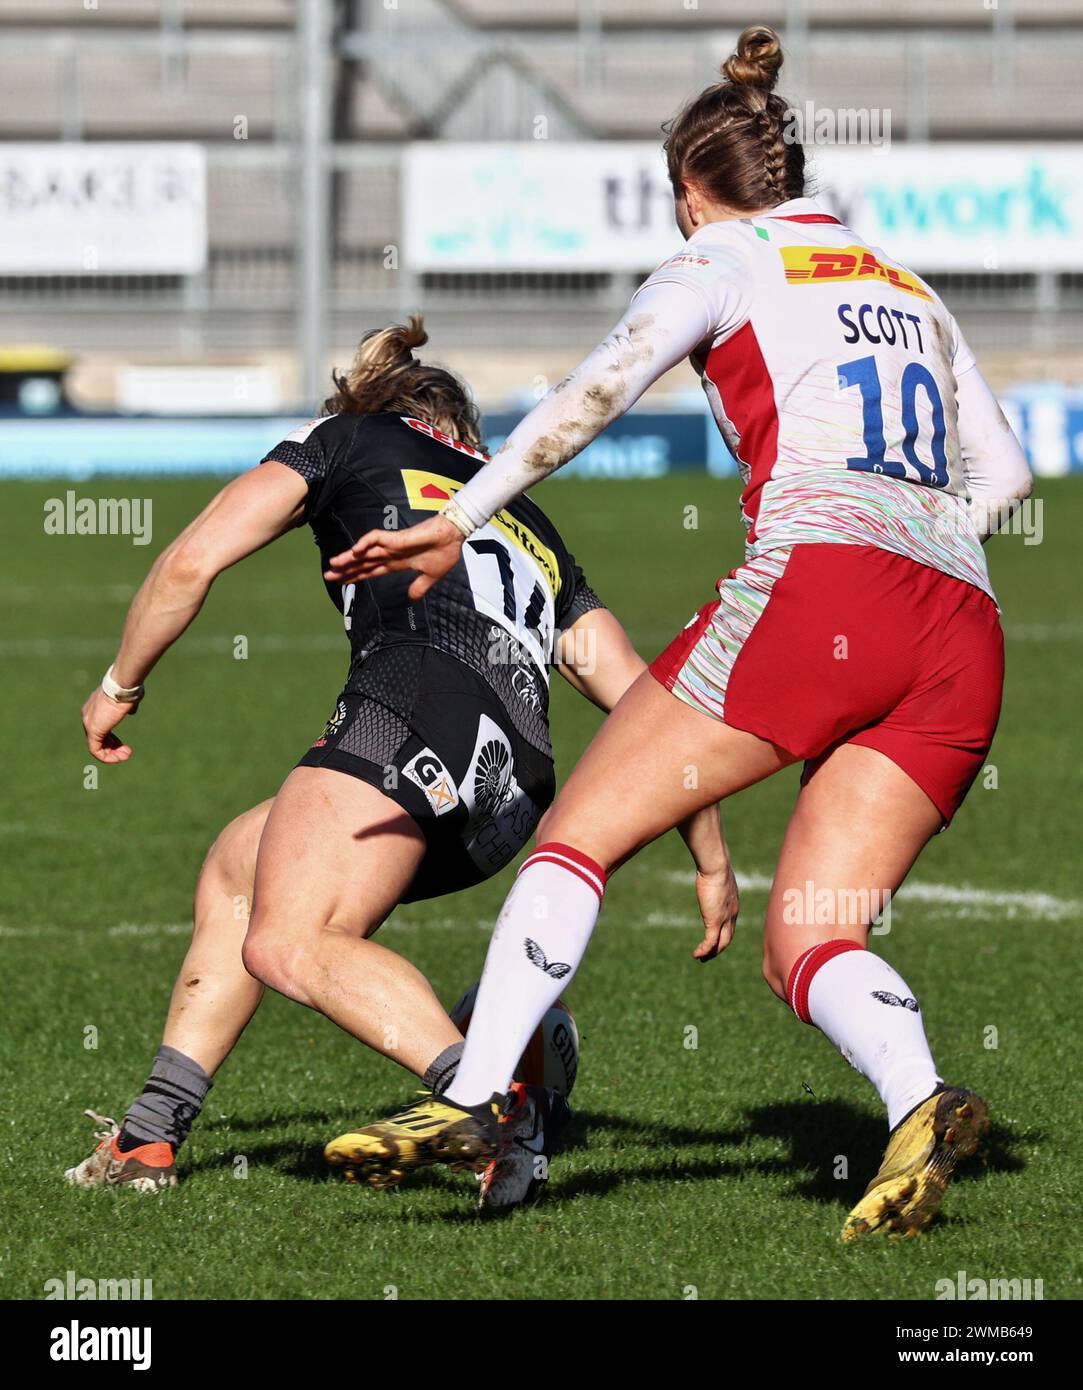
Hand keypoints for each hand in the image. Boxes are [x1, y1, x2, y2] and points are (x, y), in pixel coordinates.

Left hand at [82, 687, 137, 762]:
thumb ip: (127, 707)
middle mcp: (88, 716)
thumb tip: (131, 711)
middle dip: (112, 748)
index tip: (123, 745)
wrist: (122, 686)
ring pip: (96, 746)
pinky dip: (108, 756)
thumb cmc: (127, 689)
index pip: (100, 729)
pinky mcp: (93, 730)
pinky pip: (96, 750)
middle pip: (97, 739)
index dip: (112, 740)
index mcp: (95, 708)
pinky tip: (120, 757)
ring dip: (112, 754)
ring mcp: (89, 723)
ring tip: (126, 756)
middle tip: (126, 752)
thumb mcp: (127, 699)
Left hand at [325, 515, 464, 600]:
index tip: (342, 583)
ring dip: (348, 558)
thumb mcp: (431, 577)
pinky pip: (376, 538)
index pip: (371, 570)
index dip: (356, 576)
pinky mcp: (396, 538)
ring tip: (332, 565)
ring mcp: (392, 545)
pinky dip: (364, 543)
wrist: (454, 537)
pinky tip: (354, 550)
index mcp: (397, 563)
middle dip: (345, 569)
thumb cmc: (445, 552)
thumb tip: (411, 599)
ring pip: (364, 552)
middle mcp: (390, 553)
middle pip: (362, 562)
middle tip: (327, 576)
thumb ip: (419, 588)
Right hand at [691, 862, 739, 961]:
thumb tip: (706, 870)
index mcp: (733, 904)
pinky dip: (704, 950)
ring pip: (721, 943)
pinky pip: (710, 941)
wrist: (716, 866)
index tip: (715, 938)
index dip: (723, 934)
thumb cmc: (714, 865)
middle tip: (709, 955)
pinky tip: (696, 954)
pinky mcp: (715, 920)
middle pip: (728, 937)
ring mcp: (725, 919)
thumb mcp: (716, 874)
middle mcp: (732, 914)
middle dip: (719, 948)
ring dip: (711, 953)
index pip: (730, 925)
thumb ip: (713, 879)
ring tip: (701, 958)